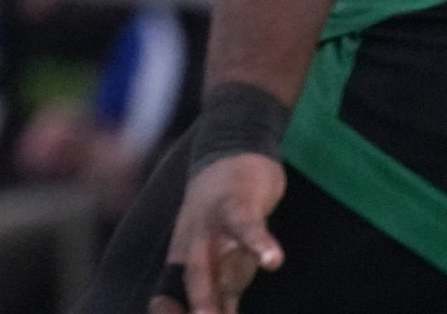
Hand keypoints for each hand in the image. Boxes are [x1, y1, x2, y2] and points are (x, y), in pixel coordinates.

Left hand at [150, 153, 285, 313]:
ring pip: (222, 256)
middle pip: (196, 277)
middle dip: (198, 305)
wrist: (231, 150)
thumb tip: (222, 313)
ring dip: (226, 283)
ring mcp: (214, 219)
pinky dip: (259, 242)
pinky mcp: (240, 201)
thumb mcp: (219, 252)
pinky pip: (248, 225)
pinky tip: (273, 259)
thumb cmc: (227, 213)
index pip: (177, 290)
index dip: (173, 311)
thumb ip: (221, 286)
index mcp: (187, 254)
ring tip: (220, 313)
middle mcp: (196, 239)